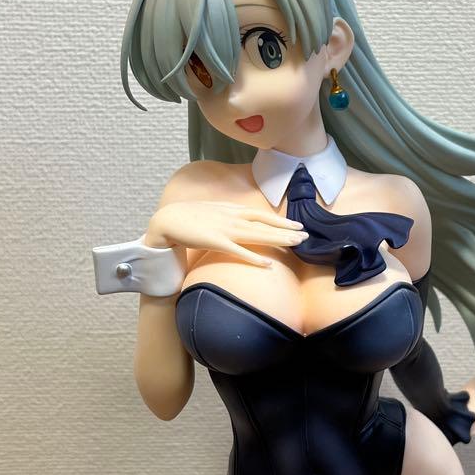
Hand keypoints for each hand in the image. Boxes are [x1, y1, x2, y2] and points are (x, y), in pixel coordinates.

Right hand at [146, 201, 308, 267]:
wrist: (168, 220)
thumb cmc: (190, 217)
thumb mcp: (215, 212)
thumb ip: (230, 215)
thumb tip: (244, 221)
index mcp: (232, 210)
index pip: (262, 215)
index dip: (281, 220)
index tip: (297, 225)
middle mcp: (233, 218)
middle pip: (265, 225)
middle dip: (287, 230)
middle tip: (306, 236)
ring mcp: (225, 230)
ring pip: (257, 235)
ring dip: (278, 239)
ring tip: (296, 244)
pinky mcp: (215, 242)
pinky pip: (238, 251)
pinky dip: (253, 257)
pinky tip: (267, 263)